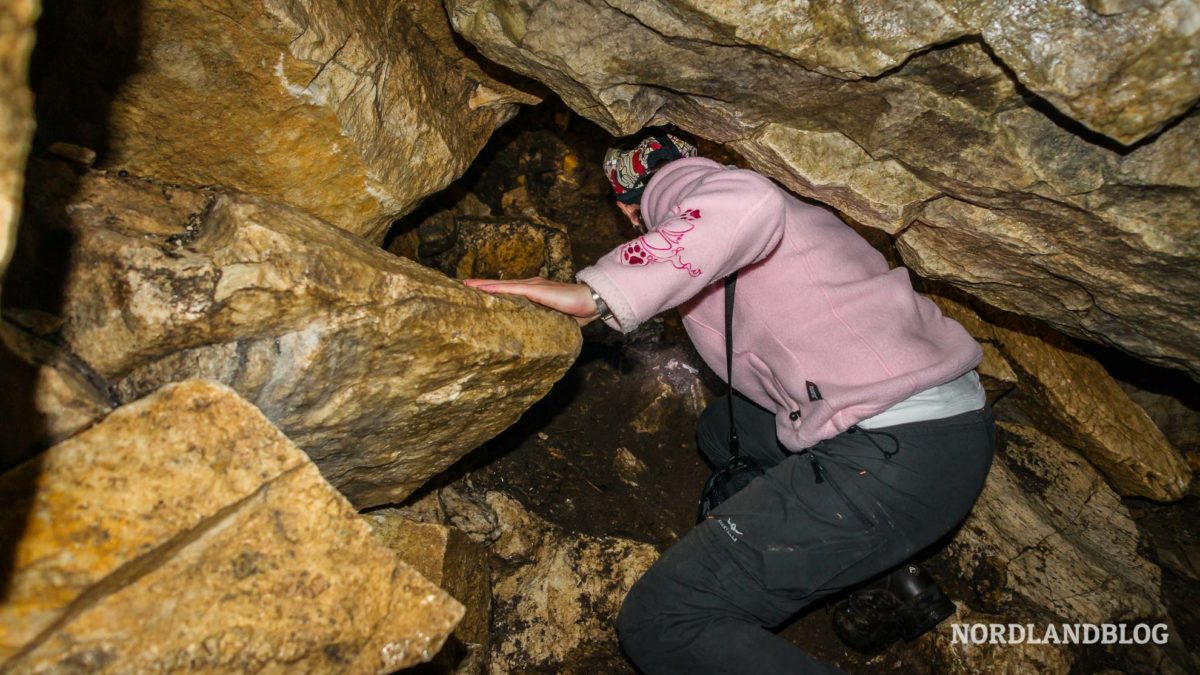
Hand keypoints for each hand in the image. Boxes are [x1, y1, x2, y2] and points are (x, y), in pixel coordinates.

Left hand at [464, 277, 598, 325]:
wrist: (591, 301)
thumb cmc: (578, 312)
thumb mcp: (556, 319)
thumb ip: (545, 324)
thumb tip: (538, 340)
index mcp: (535, 292)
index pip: (510, 291)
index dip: (494, 290)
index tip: (477, 292)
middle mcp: (531, 285)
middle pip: (502, 285)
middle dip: (482, 285)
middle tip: (463, 285)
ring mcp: (533, 286)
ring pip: (503, 285)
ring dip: (484, 285)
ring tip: (467, 285)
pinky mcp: (536, 289)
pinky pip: (512, 289)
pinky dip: (496, 289)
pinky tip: (483, 289)